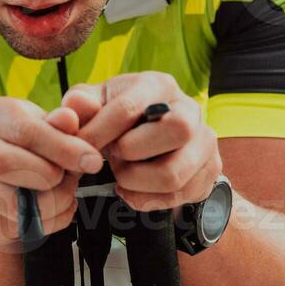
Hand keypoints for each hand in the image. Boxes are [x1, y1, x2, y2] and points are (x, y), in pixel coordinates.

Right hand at [0, 96, 104, 250]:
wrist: (12, 183)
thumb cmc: (37, 147)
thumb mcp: (55, 126)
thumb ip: (68, 120)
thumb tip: (70, 119)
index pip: (23, 129)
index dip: (62, 147)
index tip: (91, 160)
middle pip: (2, 163)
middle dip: (48, 175)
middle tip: (71, 177)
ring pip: (10, 201)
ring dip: (52, 201)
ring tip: (67, 192)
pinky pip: (17, 225)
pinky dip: (49, 221)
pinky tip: (56, 209)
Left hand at [68, 72, 221, 212]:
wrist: (152, 139)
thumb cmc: (119, 117)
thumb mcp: (96, 103)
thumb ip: (81, 103)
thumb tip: (75, 105)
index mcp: (158, 85)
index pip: (130, 107)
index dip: (99, 133)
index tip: (79, 149)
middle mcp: (189, 109)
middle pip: (177, 130)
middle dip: (133, 152)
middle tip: (113, 158)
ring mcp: (204, 141)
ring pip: (175, 173)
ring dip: (137, 181)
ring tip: (122, 175)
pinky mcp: (209, 171)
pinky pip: (179, 196)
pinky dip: (147, 200)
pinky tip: (132, 191)